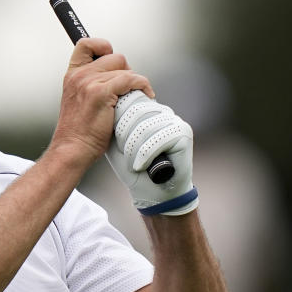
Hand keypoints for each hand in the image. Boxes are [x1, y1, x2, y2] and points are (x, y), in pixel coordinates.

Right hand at [50, 38, 154, 164]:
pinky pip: (131, 80)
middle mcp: (79, 75)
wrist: (73, 148)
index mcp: (72, 75)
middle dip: (126, 70)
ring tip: (134, 96)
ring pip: (125, 69)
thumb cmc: (78, 131)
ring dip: (135, 82)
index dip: (102, 47)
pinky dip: (142, 86)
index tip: (111, 59)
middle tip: (127, 87)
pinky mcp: (102, 93)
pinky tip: (144, 96)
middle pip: (114, 57)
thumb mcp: (79, 100)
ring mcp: (89, 83)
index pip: (86, 44)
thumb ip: (91, 84)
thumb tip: (117, 77)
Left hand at [105, 90, 197, 215]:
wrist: (151, 192)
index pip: (129, 99)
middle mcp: (162, 111)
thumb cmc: (133, 168)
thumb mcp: (115, 141)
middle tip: (124, 154)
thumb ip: (113, 121)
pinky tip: (141, 166)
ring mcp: (174, 120)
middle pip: (136, 110)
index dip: (118, 121)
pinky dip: (145, 155)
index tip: (117, 142)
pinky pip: (159, 138)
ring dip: (133, 149)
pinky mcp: (184, 132)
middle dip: (123, 135)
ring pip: (145, 126)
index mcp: (145, 109)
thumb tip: (107, 102)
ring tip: (133, 163)